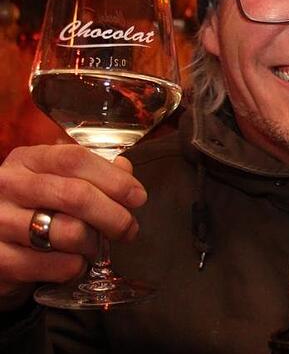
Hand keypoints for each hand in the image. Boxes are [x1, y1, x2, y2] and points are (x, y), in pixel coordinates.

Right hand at [0, 145, 145, 310]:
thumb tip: (125, 169)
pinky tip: (73, 263)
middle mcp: (7, 186)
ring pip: (69, 232)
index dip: (114, 179)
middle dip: (114, 215)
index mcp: (27, 160)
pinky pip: (57, 266)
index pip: (75, 159)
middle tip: (128, 229)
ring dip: (94, 244)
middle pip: (76, 195)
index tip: (138, 197)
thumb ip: (91, 174)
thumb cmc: (33, 210)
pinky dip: (76, 267)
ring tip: (94, 246)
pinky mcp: (0, 259)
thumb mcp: (56, 182)